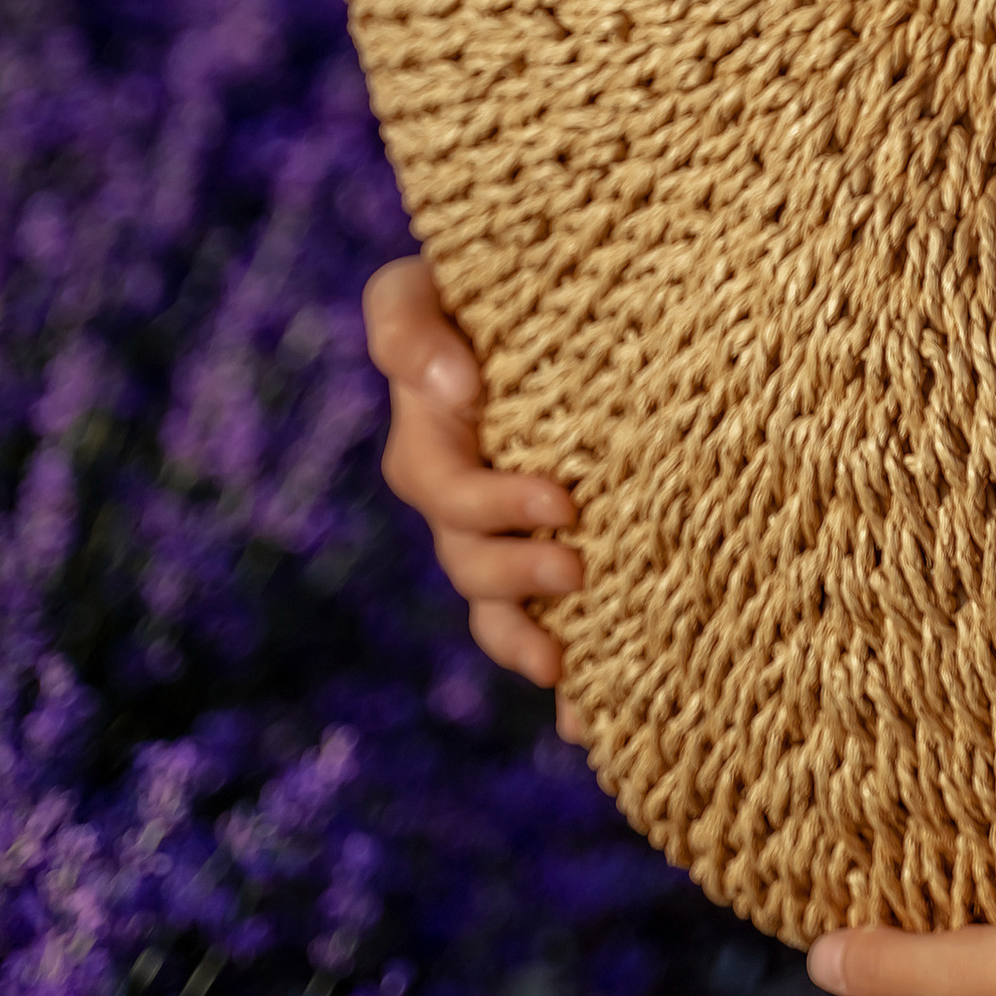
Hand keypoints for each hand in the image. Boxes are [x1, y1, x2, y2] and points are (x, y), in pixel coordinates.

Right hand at [363, 256, 586, 738]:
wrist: (551, 284)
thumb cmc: (484, 275)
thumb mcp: (421, 283)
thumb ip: (409, 329)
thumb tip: (451, 391)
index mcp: (433, 438)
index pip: (442, 491)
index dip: (493, 509)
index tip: (562, 502)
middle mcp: (462, 492)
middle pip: (468, 561)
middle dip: (515, 575)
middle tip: (577, 565)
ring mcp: (502, 528)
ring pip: (493, 607)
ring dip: (522, 638)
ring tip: (568, 651)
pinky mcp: (547, 548)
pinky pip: (540, 626)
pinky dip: (560, 684)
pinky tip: (586, 720)